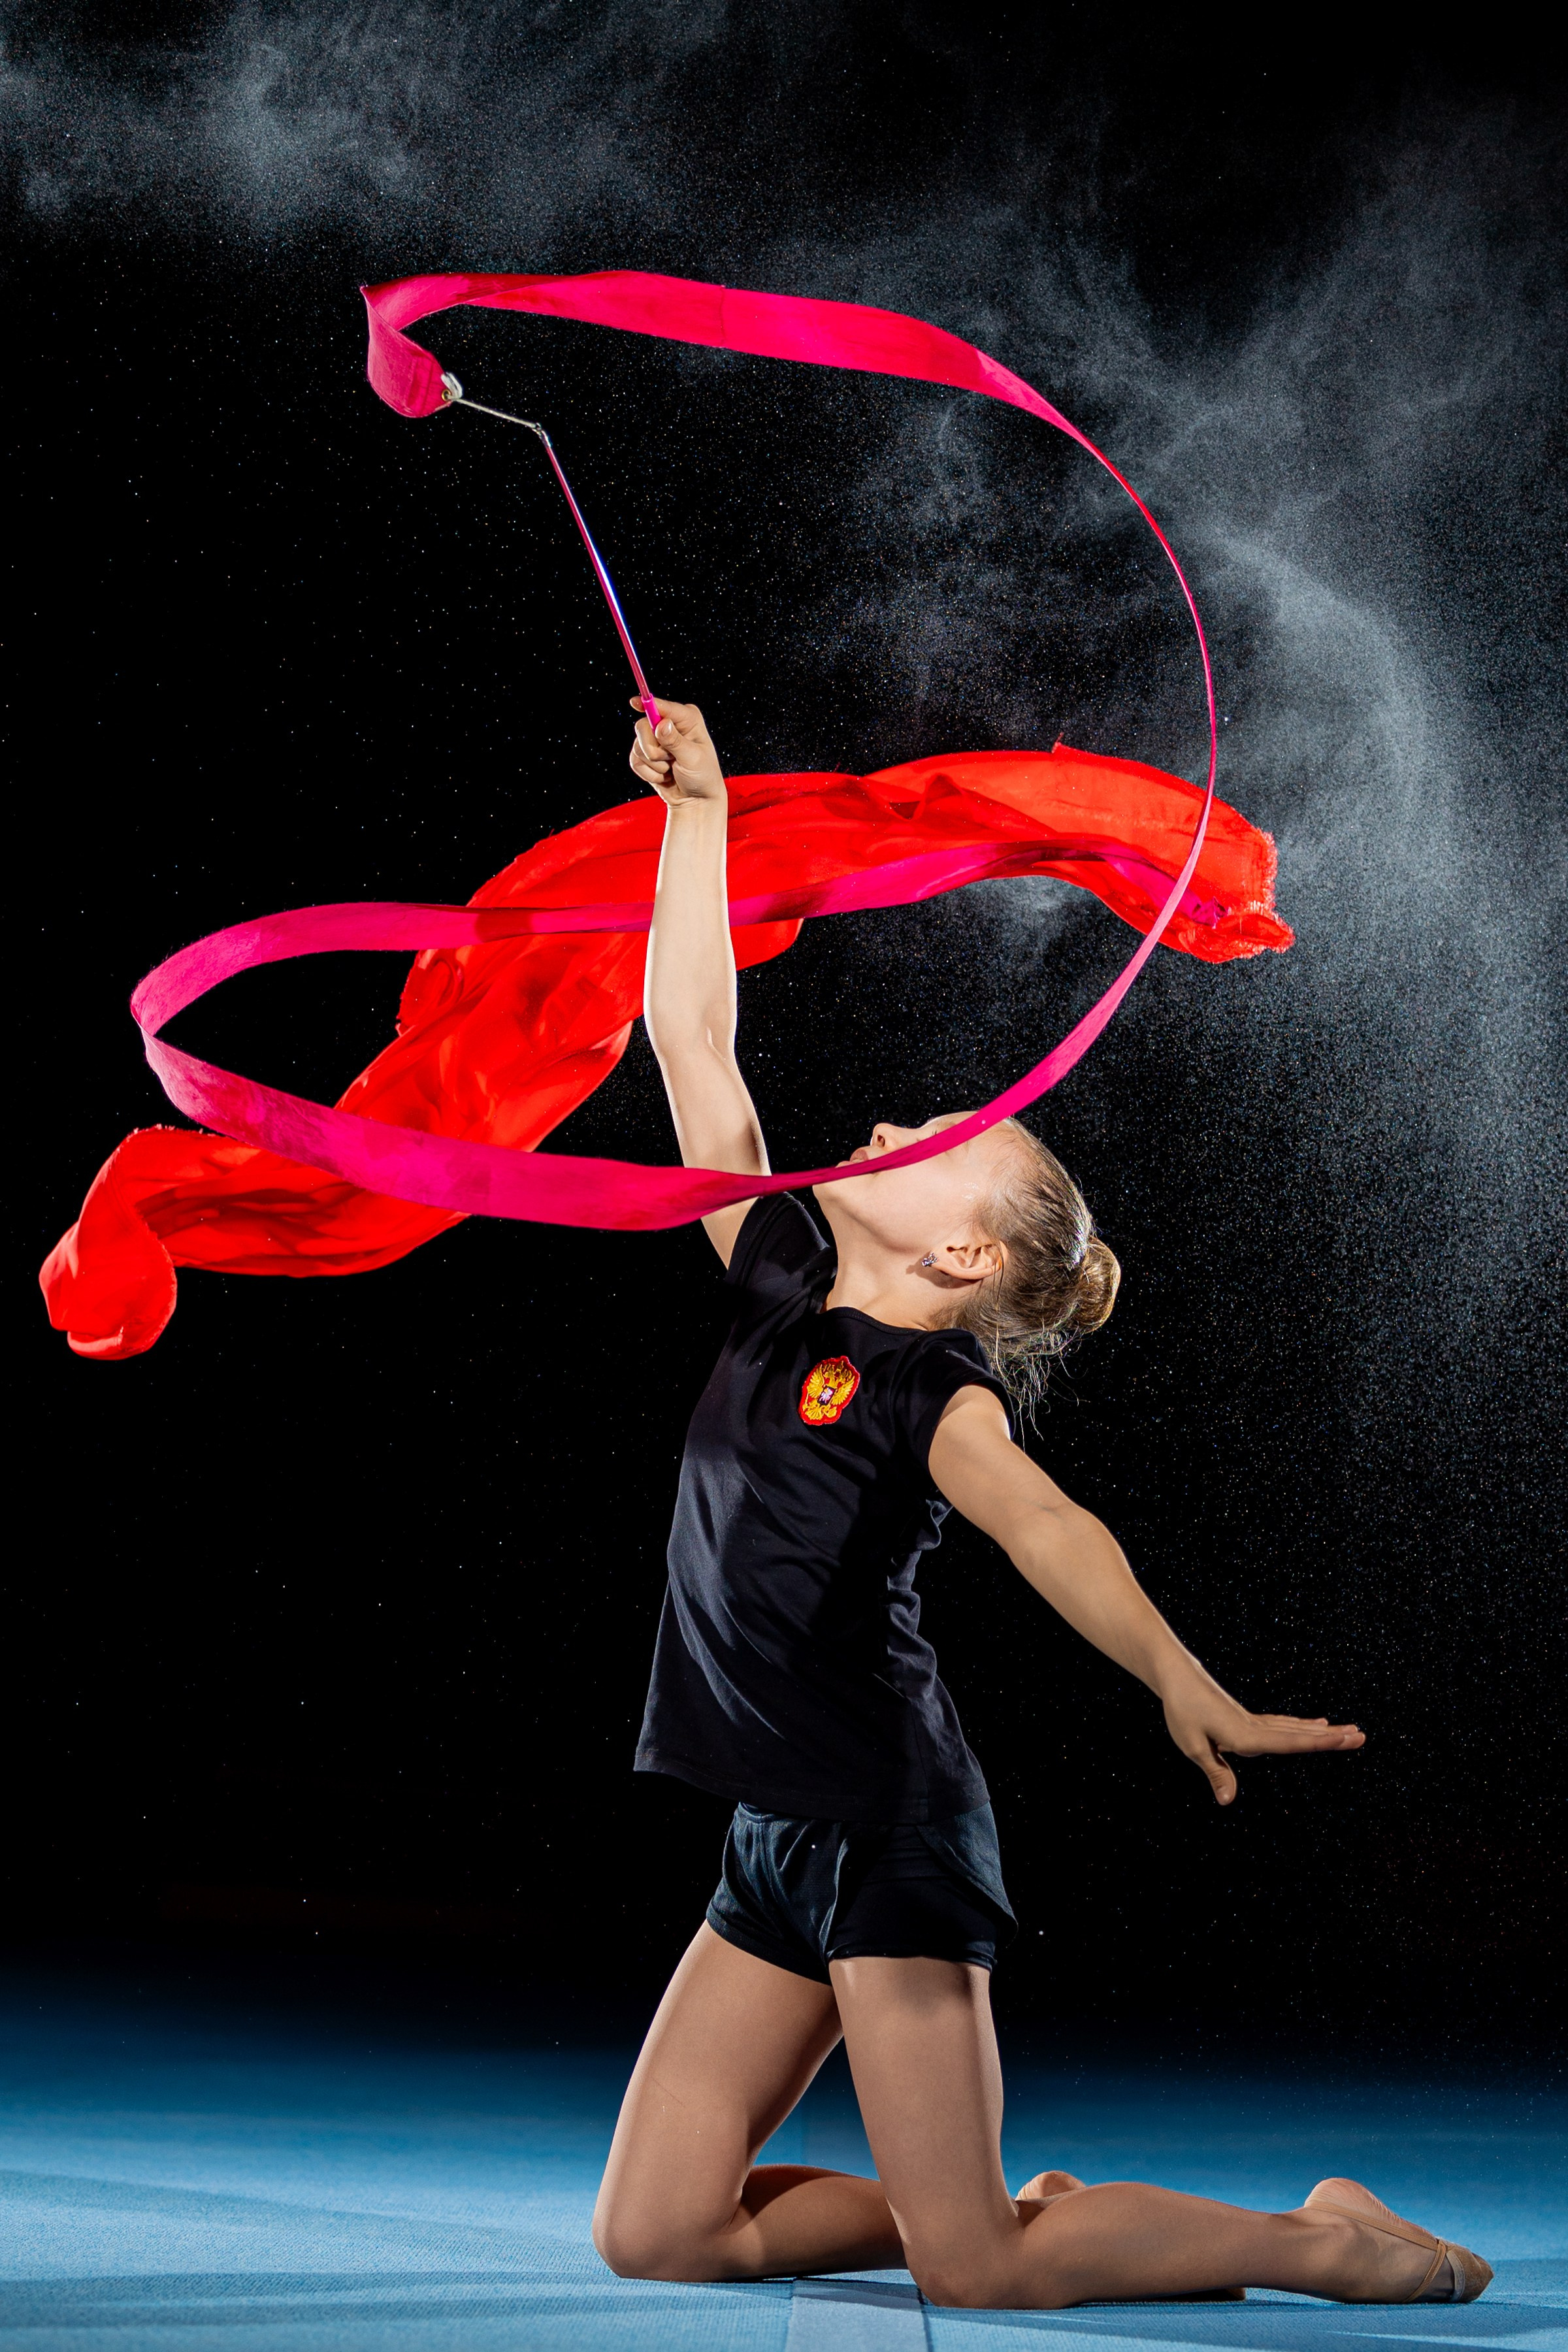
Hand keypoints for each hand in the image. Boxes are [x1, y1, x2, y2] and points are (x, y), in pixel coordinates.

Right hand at [630, 696, 725, 804]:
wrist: (696, 800)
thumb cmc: (702, 776)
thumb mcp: (693, 758)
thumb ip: (675, 741)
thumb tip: (662, 724)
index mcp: (687, 718)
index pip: (662, 707)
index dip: (647, 704)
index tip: (634, 702)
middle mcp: (670, 724)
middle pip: (643, 726)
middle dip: (653, 750)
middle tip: (670, 760)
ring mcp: (656, 738)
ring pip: (638, 746)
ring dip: (654, 765)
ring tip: (671, 769)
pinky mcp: (645, 754)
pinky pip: (635, 760)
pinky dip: (648, 773)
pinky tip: (664, 775)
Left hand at [1161, 1661, 1363, 1804]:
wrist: (1176, 1675)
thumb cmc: (1181, 1710)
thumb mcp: (1191, 1745)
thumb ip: (1215, 1773)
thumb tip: (1228, 1802)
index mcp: (1245, 1735)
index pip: (1289, 1742)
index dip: (1319, 1743)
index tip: (1346, 1738)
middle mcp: (1255, 1727)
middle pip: (1300, 1734)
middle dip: (1332, 1737)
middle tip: (1363, 1735)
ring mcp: (1254, 1721)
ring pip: (1296, 1728)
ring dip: (1323, 1731)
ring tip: (1351, 1730)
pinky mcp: (1249, 1718)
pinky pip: (1283, 1724)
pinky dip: (1303, 1726)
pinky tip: (1317, 1724)